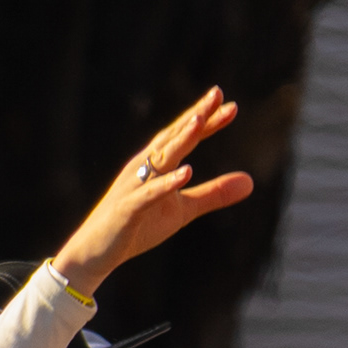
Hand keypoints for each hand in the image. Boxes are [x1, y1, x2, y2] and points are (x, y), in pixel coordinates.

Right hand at [50, 90, 254, 294]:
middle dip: (195, 116)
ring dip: (180, 139)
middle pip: (173, 137)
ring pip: (160, 157)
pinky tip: (187, 172)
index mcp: (157, 164)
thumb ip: (214, 193)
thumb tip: (252, 181)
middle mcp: (144, 167)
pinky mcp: (128, 209)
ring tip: (201, 122)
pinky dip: (166, 182)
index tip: (231, 105)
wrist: (96, 252)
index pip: (185, 136)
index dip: (207, 120)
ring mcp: (134, 185)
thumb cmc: (137, 227)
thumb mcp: (183, 210)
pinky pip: (149, 193)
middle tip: (217, 95)